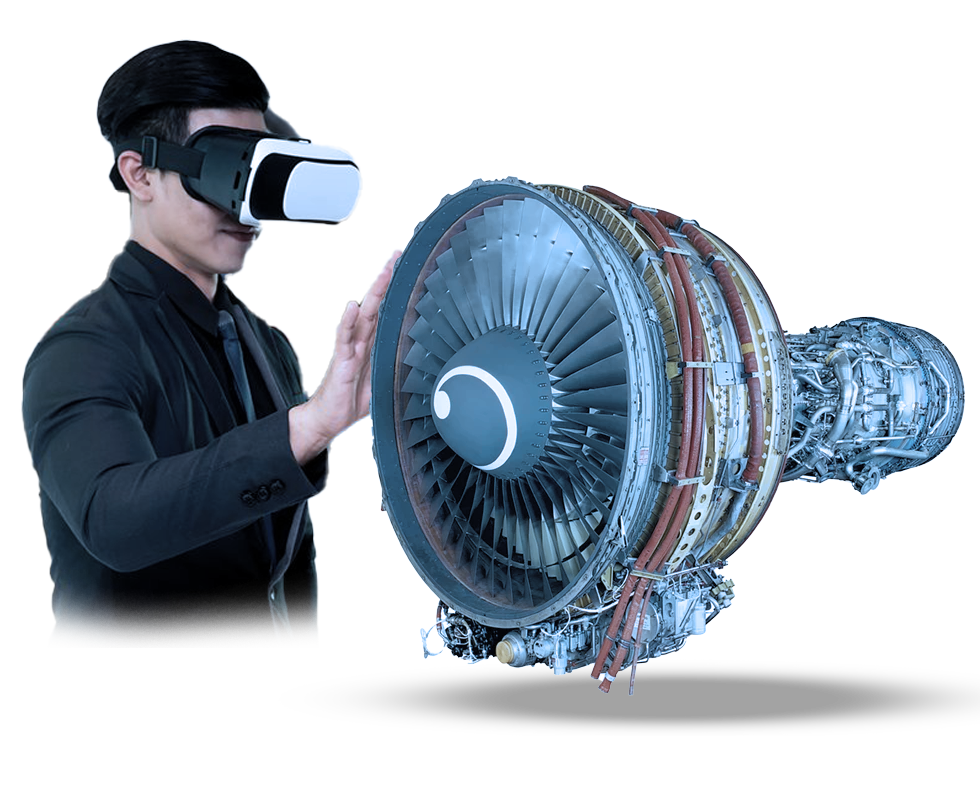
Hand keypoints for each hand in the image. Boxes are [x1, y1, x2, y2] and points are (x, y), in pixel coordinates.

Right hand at [304, 248, 402, 443]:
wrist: (327, 418)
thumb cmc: (351, 401)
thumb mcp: (383, 382)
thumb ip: (396, 367)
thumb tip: (421, 363)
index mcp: (372, 344)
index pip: (386, 311)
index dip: (396, 292)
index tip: (407, 270)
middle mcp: (361, 340)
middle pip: (376, 304)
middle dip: (387, 280)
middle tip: (397, 256)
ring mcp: (350, 348)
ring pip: (363, 314)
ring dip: (374, 293)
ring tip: (384, 272)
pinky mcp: (341, 361)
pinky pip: (343, 338)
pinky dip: (347, 322)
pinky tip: (351, 307)